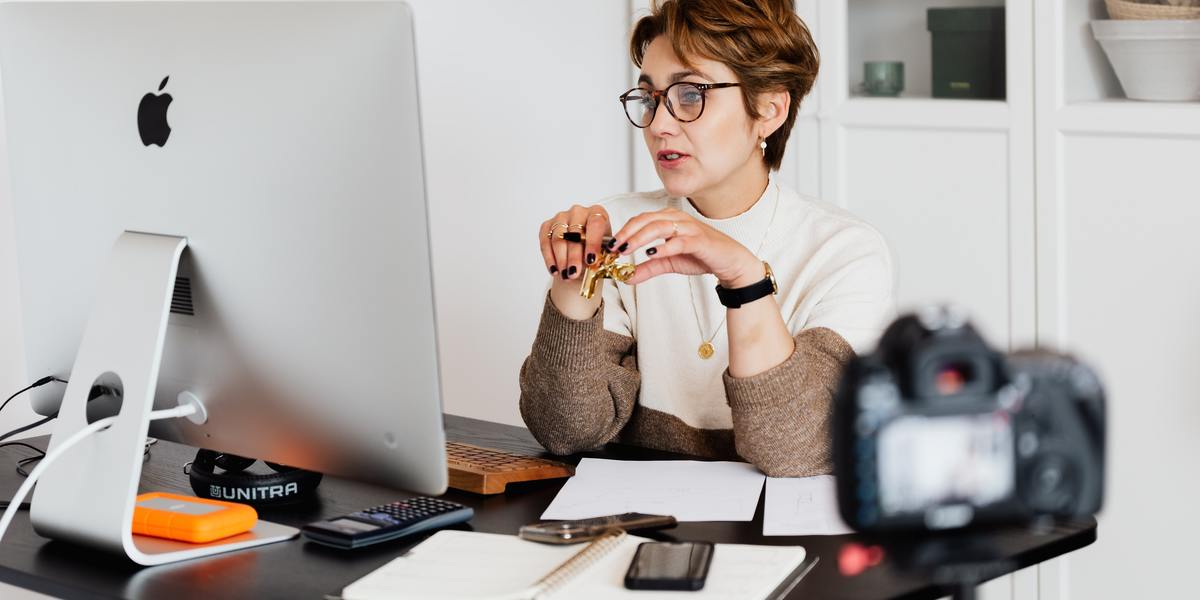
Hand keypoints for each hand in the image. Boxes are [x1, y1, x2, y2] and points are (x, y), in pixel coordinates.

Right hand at [538, 204, 610, 283]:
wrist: (582, 252)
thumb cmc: (595, 250)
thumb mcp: (604, 252)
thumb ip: (602, 255)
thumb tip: (598, 261)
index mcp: (597, 212)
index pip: (595, 223)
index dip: (593, 242)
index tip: (591, 260)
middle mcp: (578, 211)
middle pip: (574, 233)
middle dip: (574, 256)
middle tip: (574, 273)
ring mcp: (561, 217)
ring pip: (558, 238)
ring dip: (561, 259)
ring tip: (565, 275)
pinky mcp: (547, 225)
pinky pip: (545, 242)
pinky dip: (550, 258)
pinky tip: (555, 270)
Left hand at [609, 207, 762, 287]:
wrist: (729, 262)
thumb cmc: (701, 256)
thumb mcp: (669, 263)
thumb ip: (648, 268)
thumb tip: (626, 277)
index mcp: (669, 219)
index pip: (640, 219)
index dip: (623, 231)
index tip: (610, 246)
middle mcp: (677, 218)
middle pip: (646, 220)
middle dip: (627, 233)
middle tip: (613, 247)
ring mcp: (689, 228)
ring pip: (659, 226)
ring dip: (640, 238)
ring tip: (626, 249)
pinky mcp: (700, 240)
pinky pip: (679, 241)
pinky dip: (663, 247)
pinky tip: (651, 254)